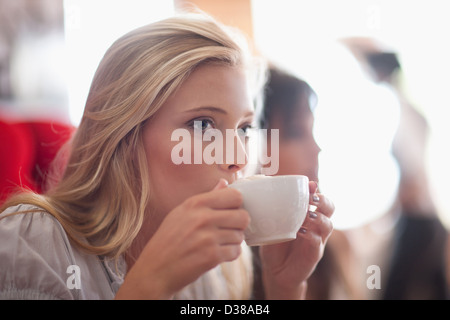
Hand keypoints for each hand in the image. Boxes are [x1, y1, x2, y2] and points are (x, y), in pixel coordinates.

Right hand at [115, 179, 249, 298]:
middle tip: (227, 230)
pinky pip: (236, 252)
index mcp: (195, 203)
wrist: (154, 270)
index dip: (236, 205)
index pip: (235, 195)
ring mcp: (208, 237)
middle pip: (243, 216)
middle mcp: (203, 218)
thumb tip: (225, 183)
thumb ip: (206, 198)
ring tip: (216, 244)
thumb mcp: (181, 213)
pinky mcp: (212, 256)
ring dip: (232, 242)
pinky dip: (229, 255)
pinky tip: (216, 255)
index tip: (229, 212)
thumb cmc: (168, 240)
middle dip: (238, 225)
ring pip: (240, 236)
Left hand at [259, 181, 333, 298]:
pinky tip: (300, 232)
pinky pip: (317, 242)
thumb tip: (269, 186)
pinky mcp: (314, 254)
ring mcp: (317, 240)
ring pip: (328, 225)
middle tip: (312, 199)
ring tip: (307, 215)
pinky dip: (311, 235)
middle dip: (323, 201)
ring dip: (318, 217)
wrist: (275, 271)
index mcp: (309, 215)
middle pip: (330, 208)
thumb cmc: (275, 244)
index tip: (309, 185)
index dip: (317, 191)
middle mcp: (316, 226)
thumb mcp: (273, 224)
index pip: (320, 198)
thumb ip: (275, 209)